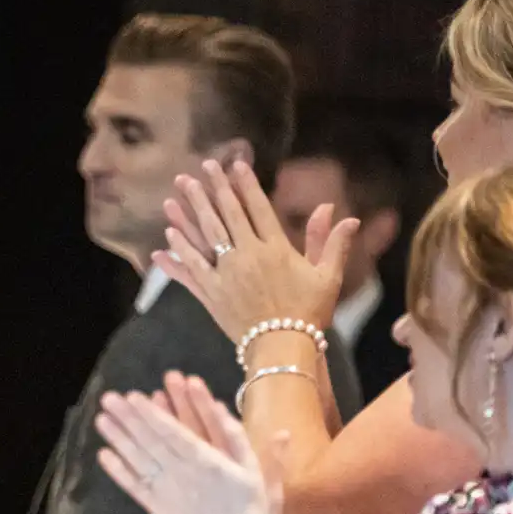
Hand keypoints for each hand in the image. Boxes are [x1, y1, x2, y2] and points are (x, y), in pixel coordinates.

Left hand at [94, 384, 277, 513]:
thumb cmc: (249, 508)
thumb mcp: (252, 469)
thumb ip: (236, 437)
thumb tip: (219, 405)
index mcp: (206, 461)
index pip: (173, 432)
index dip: (151, 414)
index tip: (134, 396)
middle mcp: (181, 474)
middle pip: (150, 441)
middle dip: (128, 418)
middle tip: (108, 398)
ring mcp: (165, 491)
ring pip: (138, 460)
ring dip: (118, 439)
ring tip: (101, 419)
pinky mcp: (157, 508)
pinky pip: (134, 487)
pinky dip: (118, 471)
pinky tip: (104, 455)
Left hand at [153, 158, 358, 340]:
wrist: (283, 348)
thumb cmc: (309, 313)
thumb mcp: (328, 277)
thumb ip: (332, 243)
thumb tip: (346, 214)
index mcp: (276, 249)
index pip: (258, 208)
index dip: (246, 184)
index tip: (235, 165)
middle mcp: (248, 256)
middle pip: (228, 214)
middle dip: (215, 188)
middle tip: (203, 166)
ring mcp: (226, 274)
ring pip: (206, 235)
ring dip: (191, 210)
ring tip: (179, 188)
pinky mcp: (211, 294)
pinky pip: (190, 269)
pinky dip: (178, 252)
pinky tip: (166, 236)